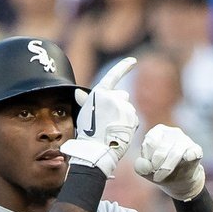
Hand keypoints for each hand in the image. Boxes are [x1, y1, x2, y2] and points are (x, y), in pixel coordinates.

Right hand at [60, 56, 139, 176]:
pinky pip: (133, 119)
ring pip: (128, 109)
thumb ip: (85, 101)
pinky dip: (129, 125)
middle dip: (119, 104)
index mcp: (100, 92)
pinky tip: (120, 132)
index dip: (124, 66)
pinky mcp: (132, 117)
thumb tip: (78, 93)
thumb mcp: (84, 114)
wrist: (96, 150)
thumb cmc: (87, 133)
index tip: (133, 61)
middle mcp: (114, 97)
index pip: (114, 75)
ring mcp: (124, 107)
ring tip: (112, 128)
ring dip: (123, 116)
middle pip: (123, 96)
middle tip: (109, 119)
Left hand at [134, 123, 205, 200]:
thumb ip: (141, 167)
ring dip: (167, 168)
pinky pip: (193, 152)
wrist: (180, 181)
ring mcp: (186, 140)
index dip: (148, 157)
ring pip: (175, 153)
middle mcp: (173, 132)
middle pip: (162, 149)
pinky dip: (190, 155)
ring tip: (162, 177)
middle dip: (158, 166)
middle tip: (156, 177)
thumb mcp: (147, 171)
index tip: (149, 167)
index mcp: (158, 131)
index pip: (150, 142)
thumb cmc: (160, 171)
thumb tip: (147, 165)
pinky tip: (187, 158)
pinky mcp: (196, 150)